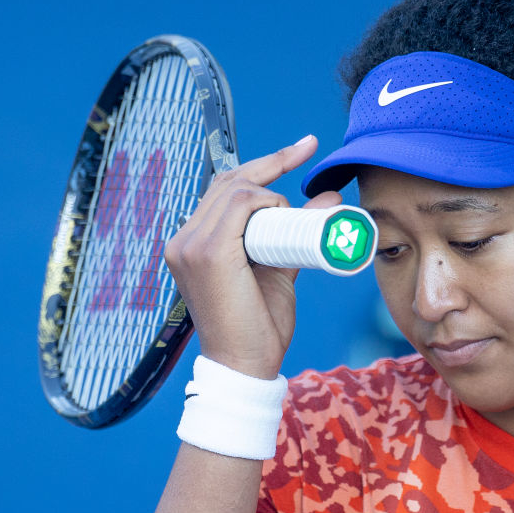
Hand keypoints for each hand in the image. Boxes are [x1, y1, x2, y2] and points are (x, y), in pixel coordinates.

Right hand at [164, 136, 341, 378]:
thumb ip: (299, 233)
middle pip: (229, 181)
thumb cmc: (260, 323)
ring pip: (236, 190)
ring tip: (293, 221)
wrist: (246, 365)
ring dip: (272, 193)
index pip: (223, 190)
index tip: (302, 147)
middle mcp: (182, 239)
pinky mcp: (206, 252)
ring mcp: (190, 245)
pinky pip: (239, 206)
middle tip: (309, 148)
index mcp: (191, 242)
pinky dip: (266, 202)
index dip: (262, 165)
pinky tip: (282, 214)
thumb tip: (331, 200)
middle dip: (272, 162)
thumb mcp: (280, 267)